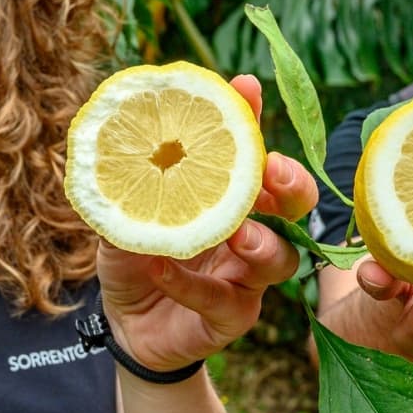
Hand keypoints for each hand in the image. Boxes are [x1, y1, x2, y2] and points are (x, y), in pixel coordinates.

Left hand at [95, 75, 318, 372]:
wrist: (125, 326)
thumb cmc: (134, 261)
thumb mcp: (121, 218)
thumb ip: (126, 189)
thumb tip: (118, 145)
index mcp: (230, 199)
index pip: (250, 155)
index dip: (252, 120)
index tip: (246, 87)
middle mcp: (250, 234)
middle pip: (295, 207)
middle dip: (292, 184)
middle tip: (272, 169)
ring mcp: (246, 278)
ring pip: (282, 260)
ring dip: (263, 242)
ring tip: (238, 233)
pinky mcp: (232, 318)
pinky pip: (222, 300)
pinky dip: (192, 283)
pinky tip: (162, 268)